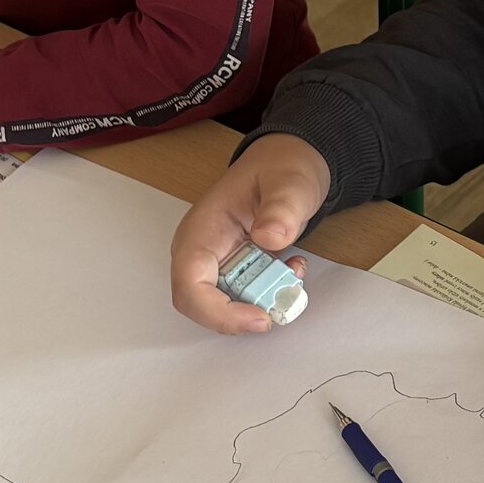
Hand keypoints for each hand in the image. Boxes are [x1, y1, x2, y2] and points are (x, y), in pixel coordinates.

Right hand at [170, 133, 328, 334]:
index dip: (218, 313)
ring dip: (261, 302)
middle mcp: (201, 251)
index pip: (190, 285)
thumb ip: (282, 207)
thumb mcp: (290, 182)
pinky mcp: (234, 269)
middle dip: (242, 314)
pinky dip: (269, 294)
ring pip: (225, 306)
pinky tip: (291, 269)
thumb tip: (270, 237)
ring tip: (293, 273)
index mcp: (202, 229)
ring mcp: (216, 262)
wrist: (288, 164)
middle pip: (203, 304)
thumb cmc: (281, 168)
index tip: (260, 318)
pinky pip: (243, 297)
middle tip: (283, 300)